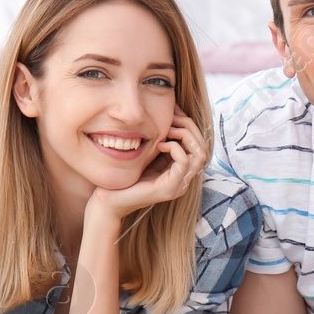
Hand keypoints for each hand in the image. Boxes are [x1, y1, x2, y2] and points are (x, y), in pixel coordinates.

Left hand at [87, 109, 207, 222]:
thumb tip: (170, 115)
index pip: (200, 145)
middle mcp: (184, 179)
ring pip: (199, 155)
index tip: (175, 113)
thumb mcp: (149, 154)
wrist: (110, 200)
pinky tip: (160, 144)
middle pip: (203, 148)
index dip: (190, 126)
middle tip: (172, 120)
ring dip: (185, 136)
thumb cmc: (126, 176)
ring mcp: (178, 185)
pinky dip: (174, 148)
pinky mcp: (169, 189)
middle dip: (189, 128)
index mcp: (181, 171)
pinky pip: (184, 163)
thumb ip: (162, 141)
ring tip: (168, 131)